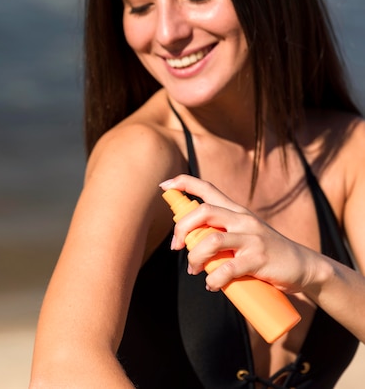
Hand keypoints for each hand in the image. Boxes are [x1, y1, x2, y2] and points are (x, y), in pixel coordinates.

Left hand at [159, 175, 318, 293]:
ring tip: (194, 270)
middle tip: (176, 247)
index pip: (208, 188)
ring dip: (195, 257)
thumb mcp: (244, 234)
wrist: (304, 267)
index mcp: (236, 211)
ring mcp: (252, 238)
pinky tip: (212, 285)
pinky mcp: (259, 259)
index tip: (165, 185)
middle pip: (204, 211)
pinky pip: (227, 269)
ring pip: (211, 241)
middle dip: (182, 228)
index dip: (184, 183)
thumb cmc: (265, 252)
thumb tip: (188, 245)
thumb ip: (220, 233)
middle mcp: (243, 219)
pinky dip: (214, 279)